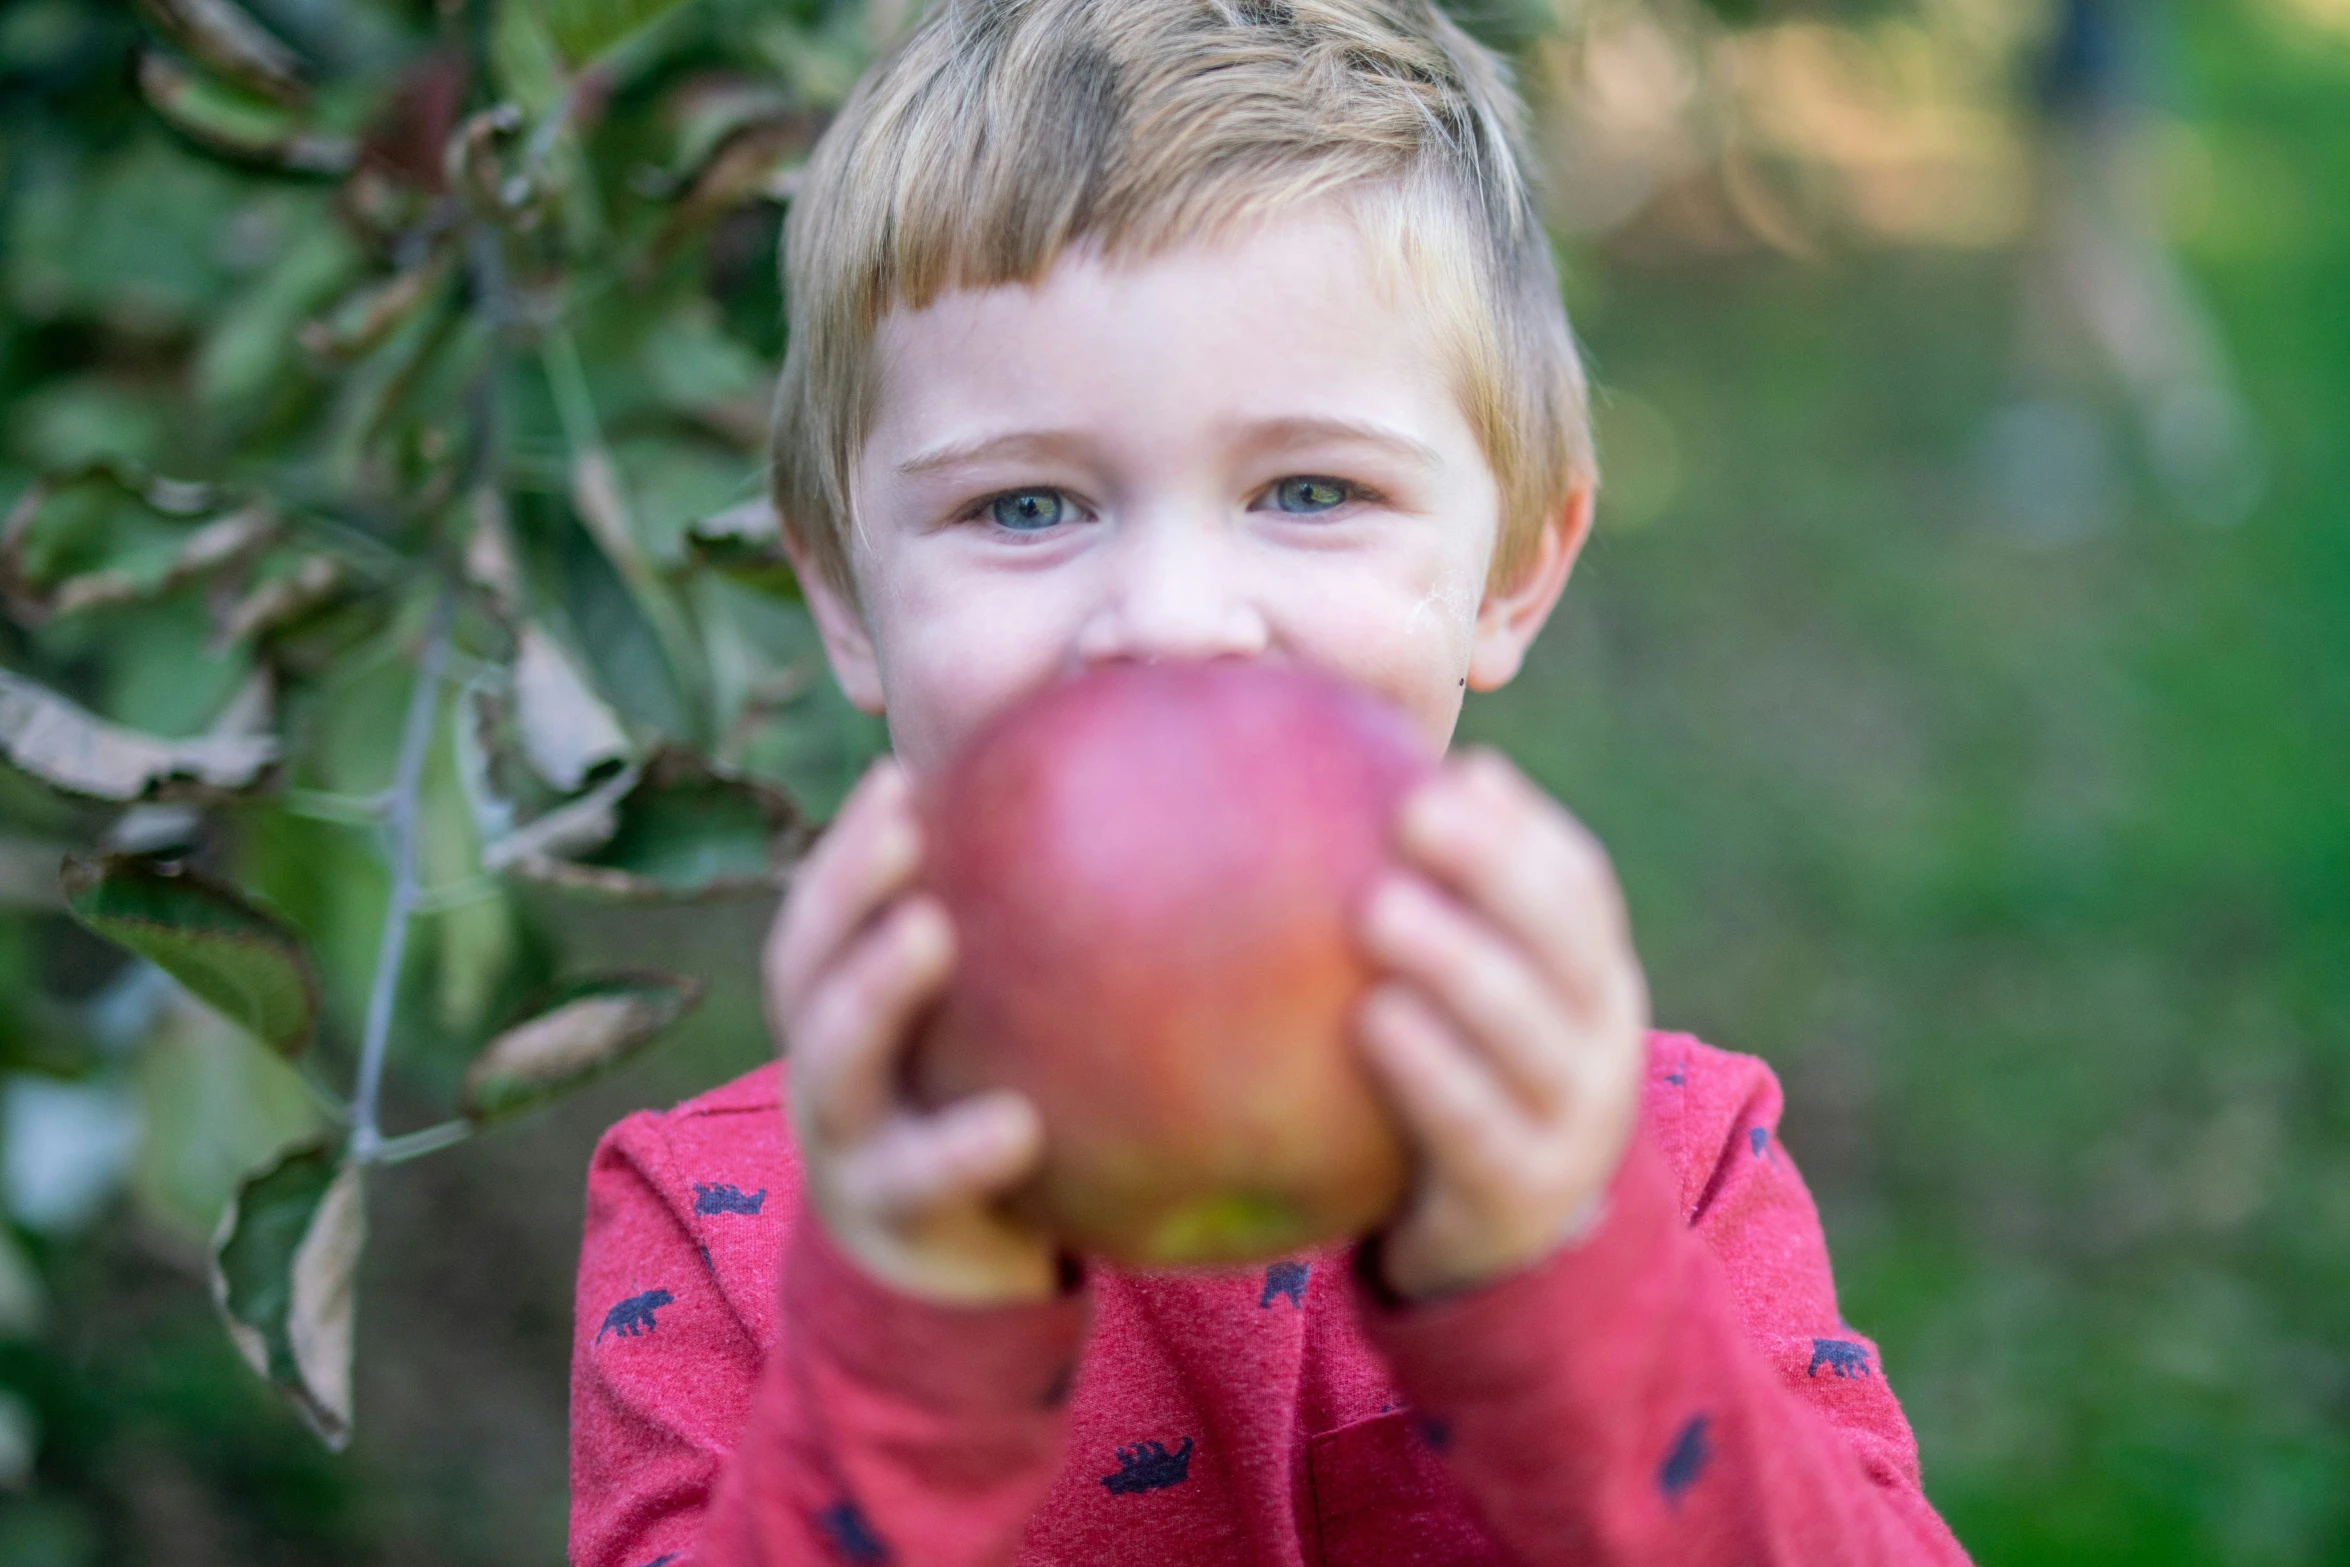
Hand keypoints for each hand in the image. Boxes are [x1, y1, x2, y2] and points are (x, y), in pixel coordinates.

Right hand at [763, 760, 1061, 1305]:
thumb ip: (1028, 946)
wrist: (952, 1294)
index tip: (900, 774)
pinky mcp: (891, 1229)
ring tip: (928, 932)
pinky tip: (1019, 1123)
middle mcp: (828, 1074)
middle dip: (842, 889)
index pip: (825, 916)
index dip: (848, 846)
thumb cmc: (984, 1126)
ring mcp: (846, 1152)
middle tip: (903, 825)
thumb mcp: (993, 1038)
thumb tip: (1113, 810)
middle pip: (803, 970)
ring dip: (872, 993)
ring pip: (833, 1069)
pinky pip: (917, 1185)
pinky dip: (958, 1150)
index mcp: (844, 1018)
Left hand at [1355, 749, 1647, 1301]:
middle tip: (1411, 813)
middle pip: (1565, 943)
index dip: (1522, 828)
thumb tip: (1370, 780)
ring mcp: (1572, 1126)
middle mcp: (1602, 1044)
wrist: (1509, 1252)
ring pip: (1530, 1035)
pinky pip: (1477, 1129)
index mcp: (1592, 980)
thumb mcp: (1474, 1000)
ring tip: (1378, 909)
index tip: (1451, 773)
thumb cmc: (1466, 1087)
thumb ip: (1436, 908)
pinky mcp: (1519, 1198)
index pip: (1578, 886)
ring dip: (1459, 963)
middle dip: (1495, 869)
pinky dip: (1432, 1072)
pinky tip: (1373, 1021)